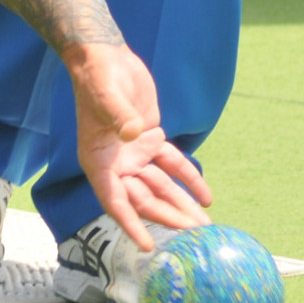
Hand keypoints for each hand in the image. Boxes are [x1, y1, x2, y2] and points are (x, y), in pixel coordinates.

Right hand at [65, 42, 212, 249]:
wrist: (105, 56)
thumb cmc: (98, 76)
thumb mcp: (106, 94)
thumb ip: (120, 115)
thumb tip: (135, 133)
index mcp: (98, 160)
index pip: (115, 200)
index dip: (131, 224)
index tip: (147, 246)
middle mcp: (116, 164)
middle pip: (144, 199)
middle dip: (168, 217)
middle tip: (193, 234)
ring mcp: (135, 154)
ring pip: (161, 186)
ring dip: (182, 204)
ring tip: (204, 225)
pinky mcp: (151, 140)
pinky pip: (172, 165)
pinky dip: (189, 179)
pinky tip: (205, 196)